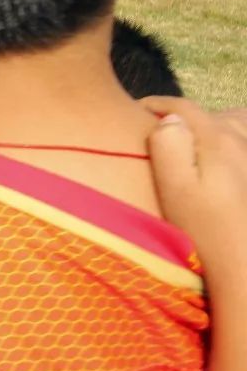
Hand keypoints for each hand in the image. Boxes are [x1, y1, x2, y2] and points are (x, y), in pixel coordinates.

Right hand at [145, 97, 246, 295]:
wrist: (246, 265)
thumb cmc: (208, 231)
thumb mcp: (176, 189)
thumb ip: (168, 147)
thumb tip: (168, 120)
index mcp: (216, 139)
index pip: (181, 107)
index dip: (155, 104)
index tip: (134, 111)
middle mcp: (242, 140)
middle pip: (212, 114)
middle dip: (186, 118)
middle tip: (163, 136)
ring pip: (237, 126)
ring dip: (216, 127)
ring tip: (198, 146)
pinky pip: (246, 145)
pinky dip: (235, 144)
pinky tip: (226, 163)